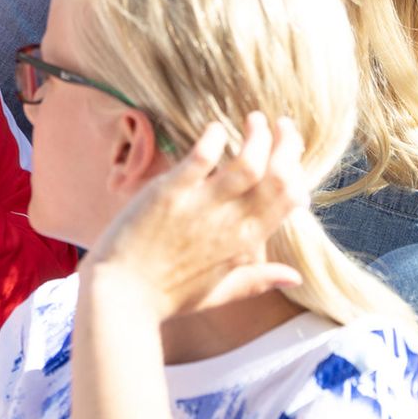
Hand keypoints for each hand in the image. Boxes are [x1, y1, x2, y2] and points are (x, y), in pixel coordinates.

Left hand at [82, 113, 309, 320]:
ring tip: (255, 119)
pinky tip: (215, 128)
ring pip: (249, 161)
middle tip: (283, 124)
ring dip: (258, 135)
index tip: (289, 154)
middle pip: (278, 176)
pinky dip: (214, 137)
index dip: (296, 171)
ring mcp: (202, 207)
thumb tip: (295, 276)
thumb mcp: (220, 293)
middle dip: (287, 144)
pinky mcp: (170, 193)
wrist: (121, 299)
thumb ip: (258, 279)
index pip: (289, 198)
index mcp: (246, 244)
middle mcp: (232, 224)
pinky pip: (201, 156)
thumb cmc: (167, 296)